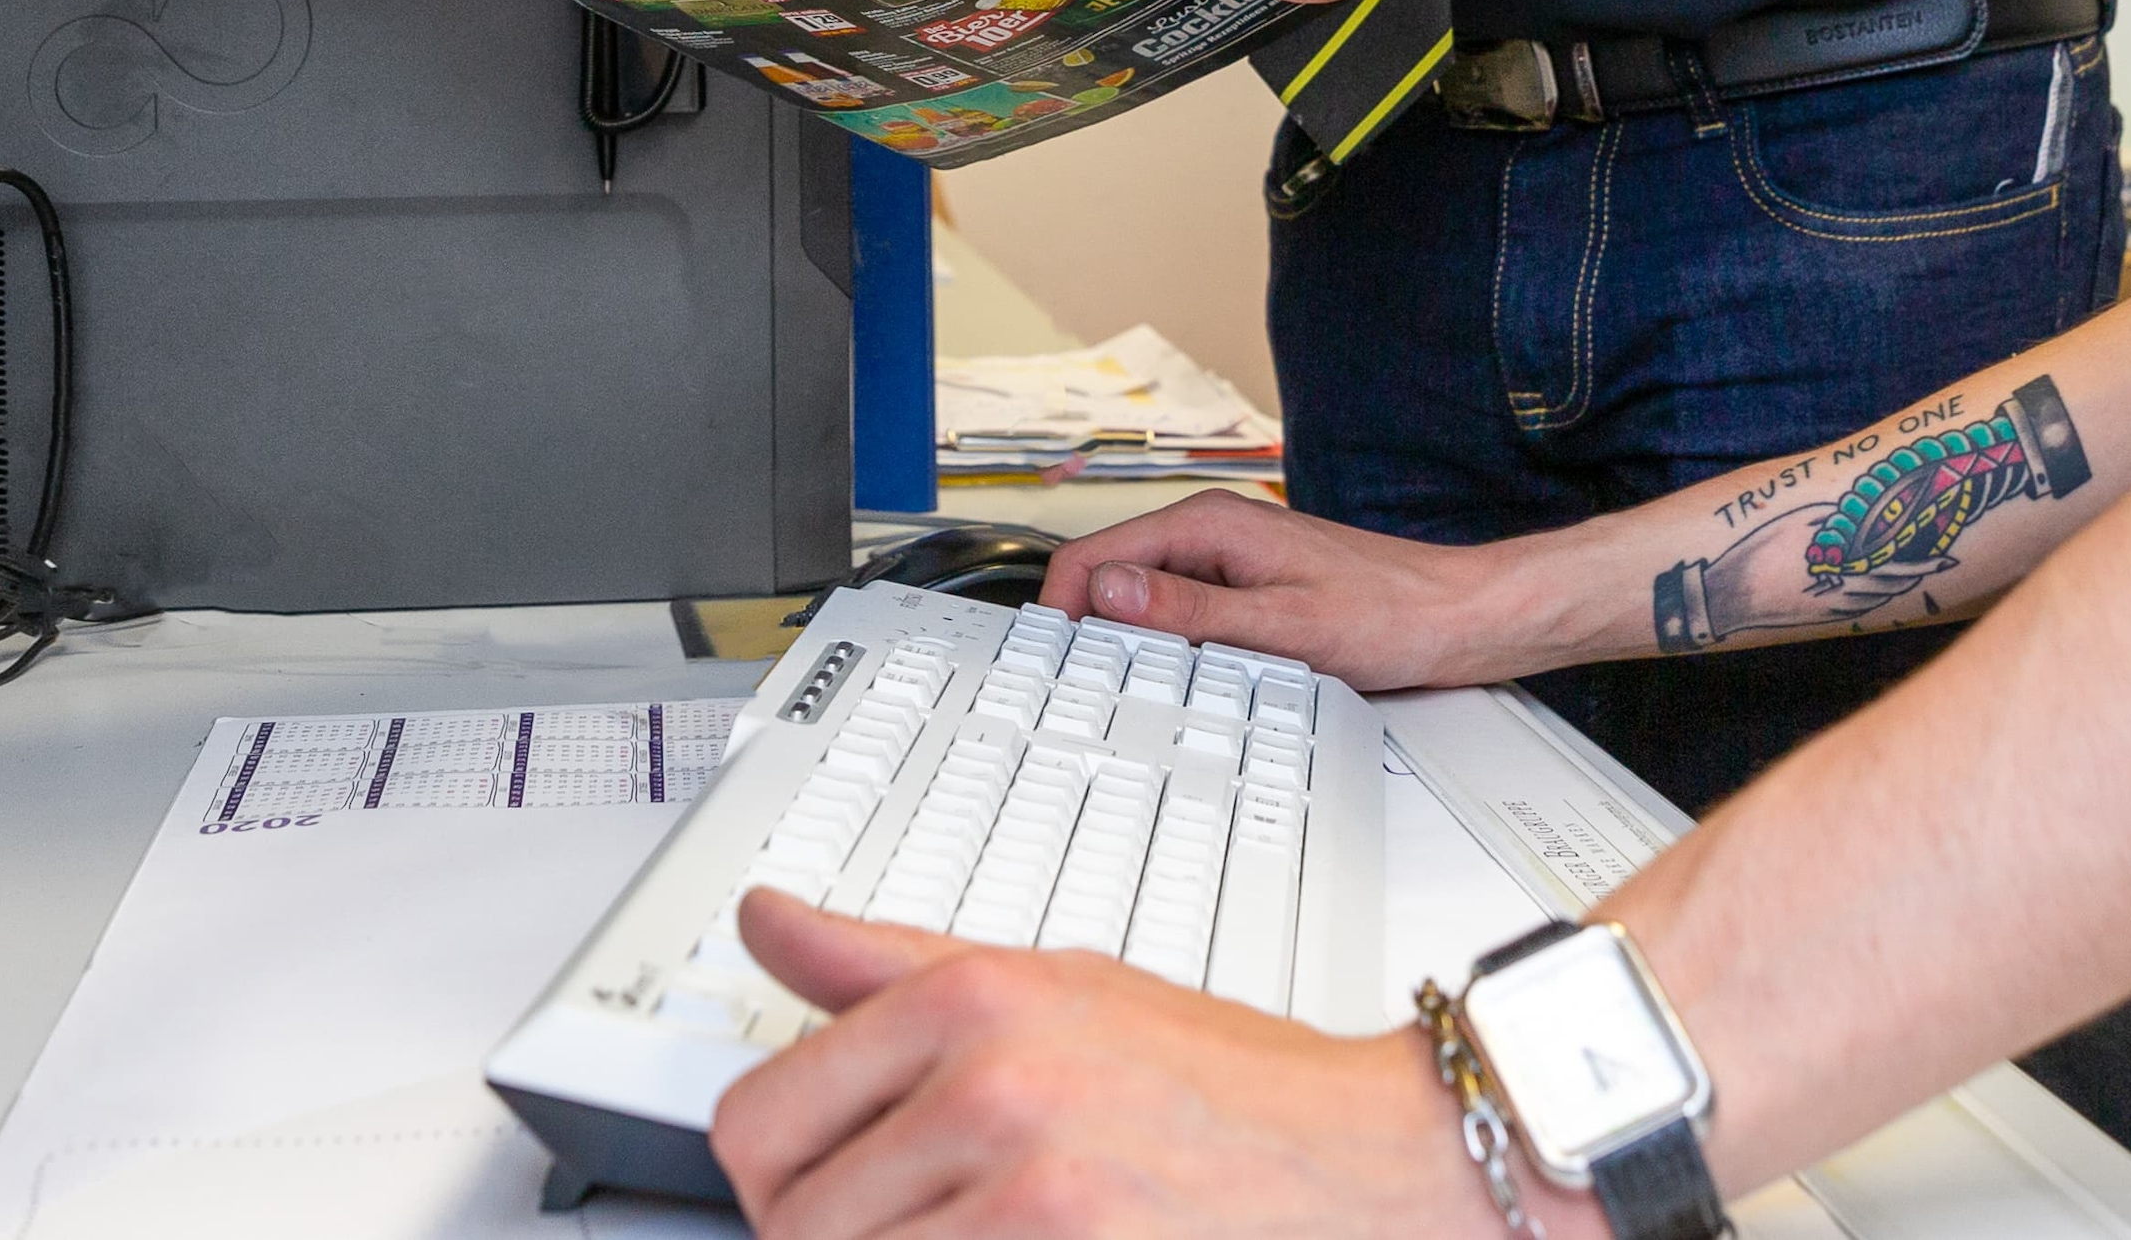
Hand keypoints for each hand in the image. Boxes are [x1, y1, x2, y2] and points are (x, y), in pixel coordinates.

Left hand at [711, 894, 1581, 1238]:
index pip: (757, 1122)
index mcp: (969, 1003)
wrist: (1372, 1158)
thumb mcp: (1056, 988)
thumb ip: (887, 968)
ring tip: (994, 1233)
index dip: (783, 1177)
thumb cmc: (1226, 1084)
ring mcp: (1029, 1193)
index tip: (828, 1186)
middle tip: (939, 1223)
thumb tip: (767, 922)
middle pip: (792, 1226)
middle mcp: (990, 1088)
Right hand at [1035, 491, 1560, 692]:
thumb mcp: (1282, 626)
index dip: (1062, 608)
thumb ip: (1191, 610)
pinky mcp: (1244, 588)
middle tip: (1082, 690)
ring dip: (1124, 638)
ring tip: (1123, 691)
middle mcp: (1212, 533)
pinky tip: (1174, 680)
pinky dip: (1163, 644)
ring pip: (1141, 596)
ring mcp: (1227, 561)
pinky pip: (1178, 611)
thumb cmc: (1388, 615)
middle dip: (1087, 627)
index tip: (1052, 664)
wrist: (1454, 618)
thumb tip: (1111, 593)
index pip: (1096, 554)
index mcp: (1210, 526)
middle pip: (1111, 574)